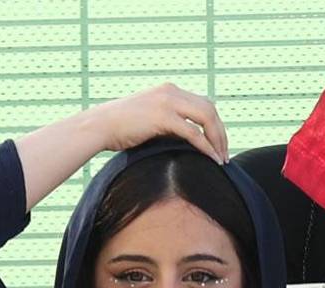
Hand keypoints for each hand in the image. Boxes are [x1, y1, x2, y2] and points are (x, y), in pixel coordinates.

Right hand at [88, 83, 228, 163]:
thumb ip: (171, 122)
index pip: (204, 103)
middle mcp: (171, 91)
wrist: (99, 126)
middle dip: (221, 133)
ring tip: (221, 159)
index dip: (216, 124)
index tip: (220, 144)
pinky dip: (207, 147)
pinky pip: (194, 133)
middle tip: (225, 154)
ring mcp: (167, 102)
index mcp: (169, 90)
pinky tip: (212, 160)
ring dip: (218, 140)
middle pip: (210, 109)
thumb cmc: (121, 128)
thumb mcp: (151, 118)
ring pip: (207, 118)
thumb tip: (191, 139)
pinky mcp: (162, 116)